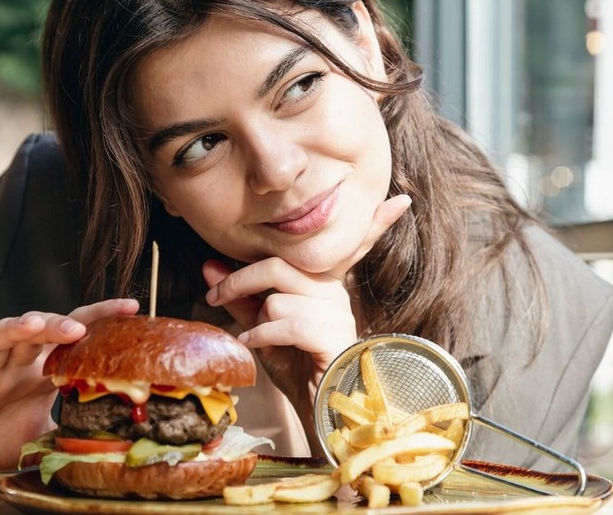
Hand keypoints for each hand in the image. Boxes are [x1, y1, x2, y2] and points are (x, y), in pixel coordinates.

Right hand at [0, 298, 138, 473]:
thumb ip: (70, 429)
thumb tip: (113, 438)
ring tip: (35, 325)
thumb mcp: (39, 434)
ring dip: (14, 328)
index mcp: (35, 370)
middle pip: (35, 331)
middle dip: (58, 323)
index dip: (98, 319)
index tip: (131, 308)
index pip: (70, 336)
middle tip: (80, 328)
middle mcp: (10, 362)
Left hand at [202, 195, 410, 422]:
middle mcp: (334, 293)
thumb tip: (209, 265)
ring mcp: (336, 314)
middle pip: (280, 265)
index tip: (402, 200)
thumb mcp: (262, 329)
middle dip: (241, 279)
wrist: (317, 411)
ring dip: (258, 322)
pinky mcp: (331, 336)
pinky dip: (261, 336)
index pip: (345, 248)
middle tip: (214, 295)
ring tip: (260, 340)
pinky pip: (285, 323)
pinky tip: (255, 347)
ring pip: (278, 299)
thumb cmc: (294, 367)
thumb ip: (240, 297)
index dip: (378, 223)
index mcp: (325, 285)